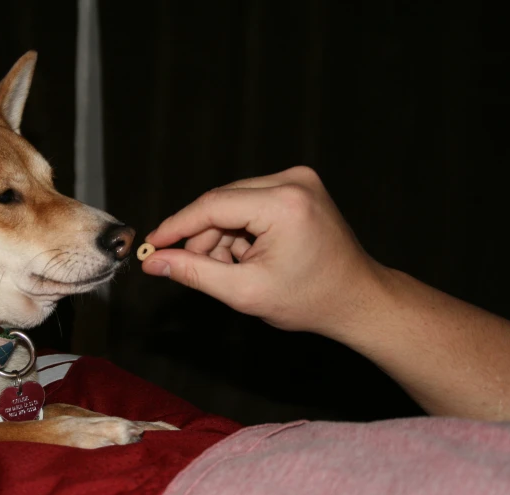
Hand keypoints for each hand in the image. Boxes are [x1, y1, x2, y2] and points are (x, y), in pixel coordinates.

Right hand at [142, 166, 384, 336]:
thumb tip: (154, 262)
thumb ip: (193, 273)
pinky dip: (240, 230)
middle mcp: (293, 181)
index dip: (176, 226)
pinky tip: (248, 257)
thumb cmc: (311, 299)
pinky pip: (250, 203)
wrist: (357, 299)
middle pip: (221, 203)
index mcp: (284, 203)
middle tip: (192, 269)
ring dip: (222, 237)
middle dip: (203, 238)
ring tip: (234, 270)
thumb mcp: (244, 291)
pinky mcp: (298, 187)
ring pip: (233, 203)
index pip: (211, 206)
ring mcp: (298, 180)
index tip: (152, 244)